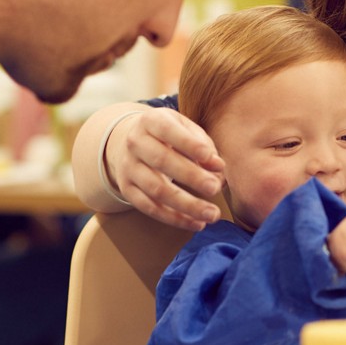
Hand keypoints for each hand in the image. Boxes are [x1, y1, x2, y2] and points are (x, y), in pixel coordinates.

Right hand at [108, 108, 225, 230]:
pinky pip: (150, 208)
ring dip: (187, 205)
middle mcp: (135, 143)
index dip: (192, 146)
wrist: (130, 141)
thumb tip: (217, 167)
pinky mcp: (127, 189)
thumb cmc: (169, 135)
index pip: (169, 131)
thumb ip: (204, 146)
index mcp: (151, 121)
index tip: (216, 161)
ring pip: (156, 190)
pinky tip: (197, 223)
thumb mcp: (185, 129)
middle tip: (215, 188)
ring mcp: (128, 167)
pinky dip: (175, 218)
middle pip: (162, 161)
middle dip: (192, 177)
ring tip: (212, 214)